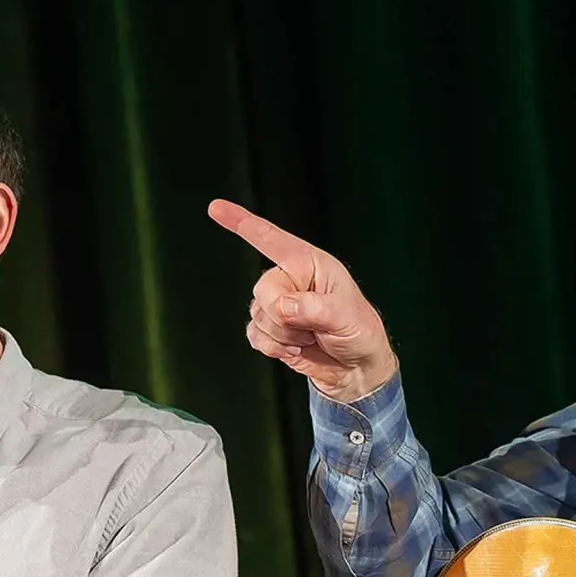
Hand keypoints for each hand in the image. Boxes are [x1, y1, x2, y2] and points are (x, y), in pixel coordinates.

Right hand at [211, 199, 398, 402]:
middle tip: (312, 327)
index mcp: (309, 263)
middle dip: (284, 315)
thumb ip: (315, 308)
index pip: (271, 239)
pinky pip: (254, 334)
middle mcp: (290, 279)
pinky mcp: (270, 329)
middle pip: (263, 289)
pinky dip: (273, 347)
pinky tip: (295, 347)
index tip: (215, 208)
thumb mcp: (346, 316)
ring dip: (283, 334)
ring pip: (258, 315)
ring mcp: (278, 304)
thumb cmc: (360, 332)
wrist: (356, 369)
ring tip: (311, 336)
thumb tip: (283, 306)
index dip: (241, 222)